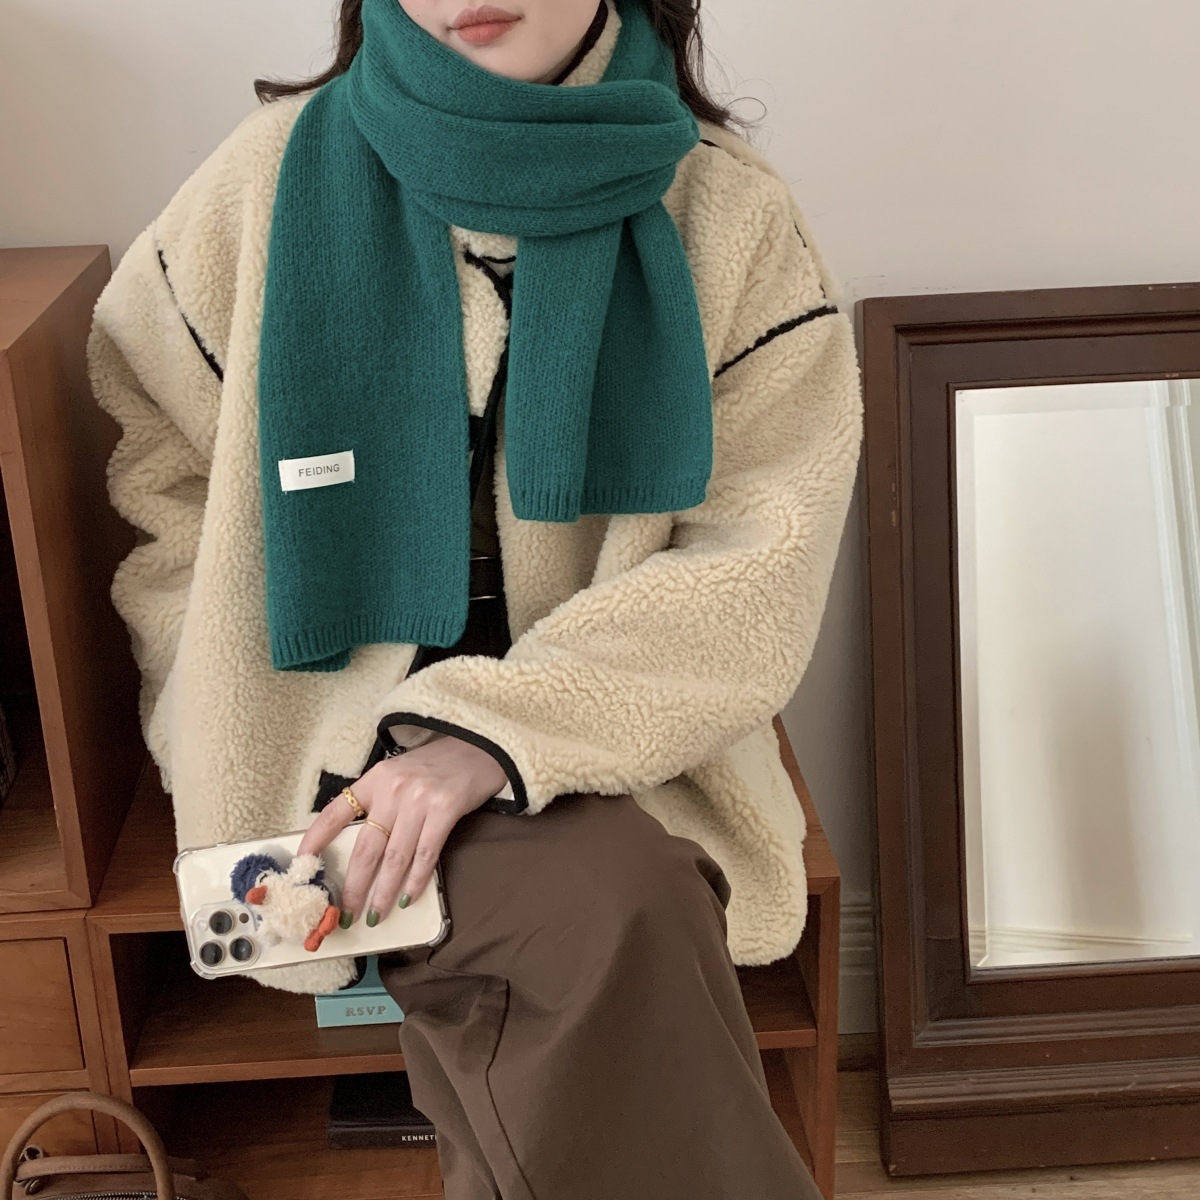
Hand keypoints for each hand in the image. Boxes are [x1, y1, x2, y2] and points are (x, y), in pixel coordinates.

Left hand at [297, 734, 508, 926]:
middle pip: (366, 847)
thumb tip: (361, 848)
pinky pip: (426, 854)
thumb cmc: (437, 766)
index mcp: (375, 779)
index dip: (315, 840)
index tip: (302, 866)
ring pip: (395, 857)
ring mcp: (420, 799)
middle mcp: (393, 789)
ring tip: (374, 915)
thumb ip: (379, 802)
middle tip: (346, 913)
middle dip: (354, 886)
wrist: (479, 748)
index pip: (335, 812)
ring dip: (383, 892)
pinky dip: (416, 880)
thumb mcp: (399, 774)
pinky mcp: (445, 809)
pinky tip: (408, 898)